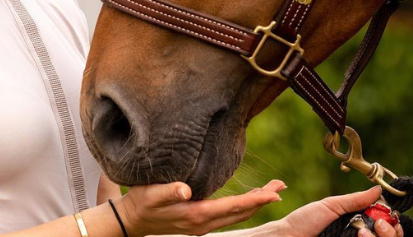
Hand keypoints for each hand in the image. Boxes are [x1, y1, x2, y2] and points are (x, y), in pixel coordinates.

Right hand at [117, 179, 285, 235]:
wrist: (131, 221)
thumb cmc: (141, 203)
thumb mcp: (152, 194)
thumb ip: (169, 191)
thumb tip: (185, 190)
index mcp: (197, 215)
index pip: (233, 207)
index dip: (254, 200)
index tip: (273, 193)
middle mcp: (204, 223)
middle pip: (241, 212)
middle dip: (262, 200)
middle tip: (281, 186)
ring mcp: (203, 224)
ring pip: (237, 215)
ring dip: (255, 203)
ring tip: (272, 191)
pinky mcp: (199, 222)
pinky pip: (229, 215)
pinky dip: (243, 206)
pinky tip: (248, 199)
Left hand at [273, 185, 403, 236]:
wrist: (289, 236)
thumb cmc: (306, 220)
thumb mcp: (332, 206)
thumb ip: (355, 200)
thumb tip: (378, 190)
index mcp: (359, 227)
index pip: (389, 231)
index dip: (394, 227)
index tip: (390, 218)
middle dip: (390, 233)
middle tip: (380, 224)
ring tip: (362, 232)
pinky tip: (359, 236)